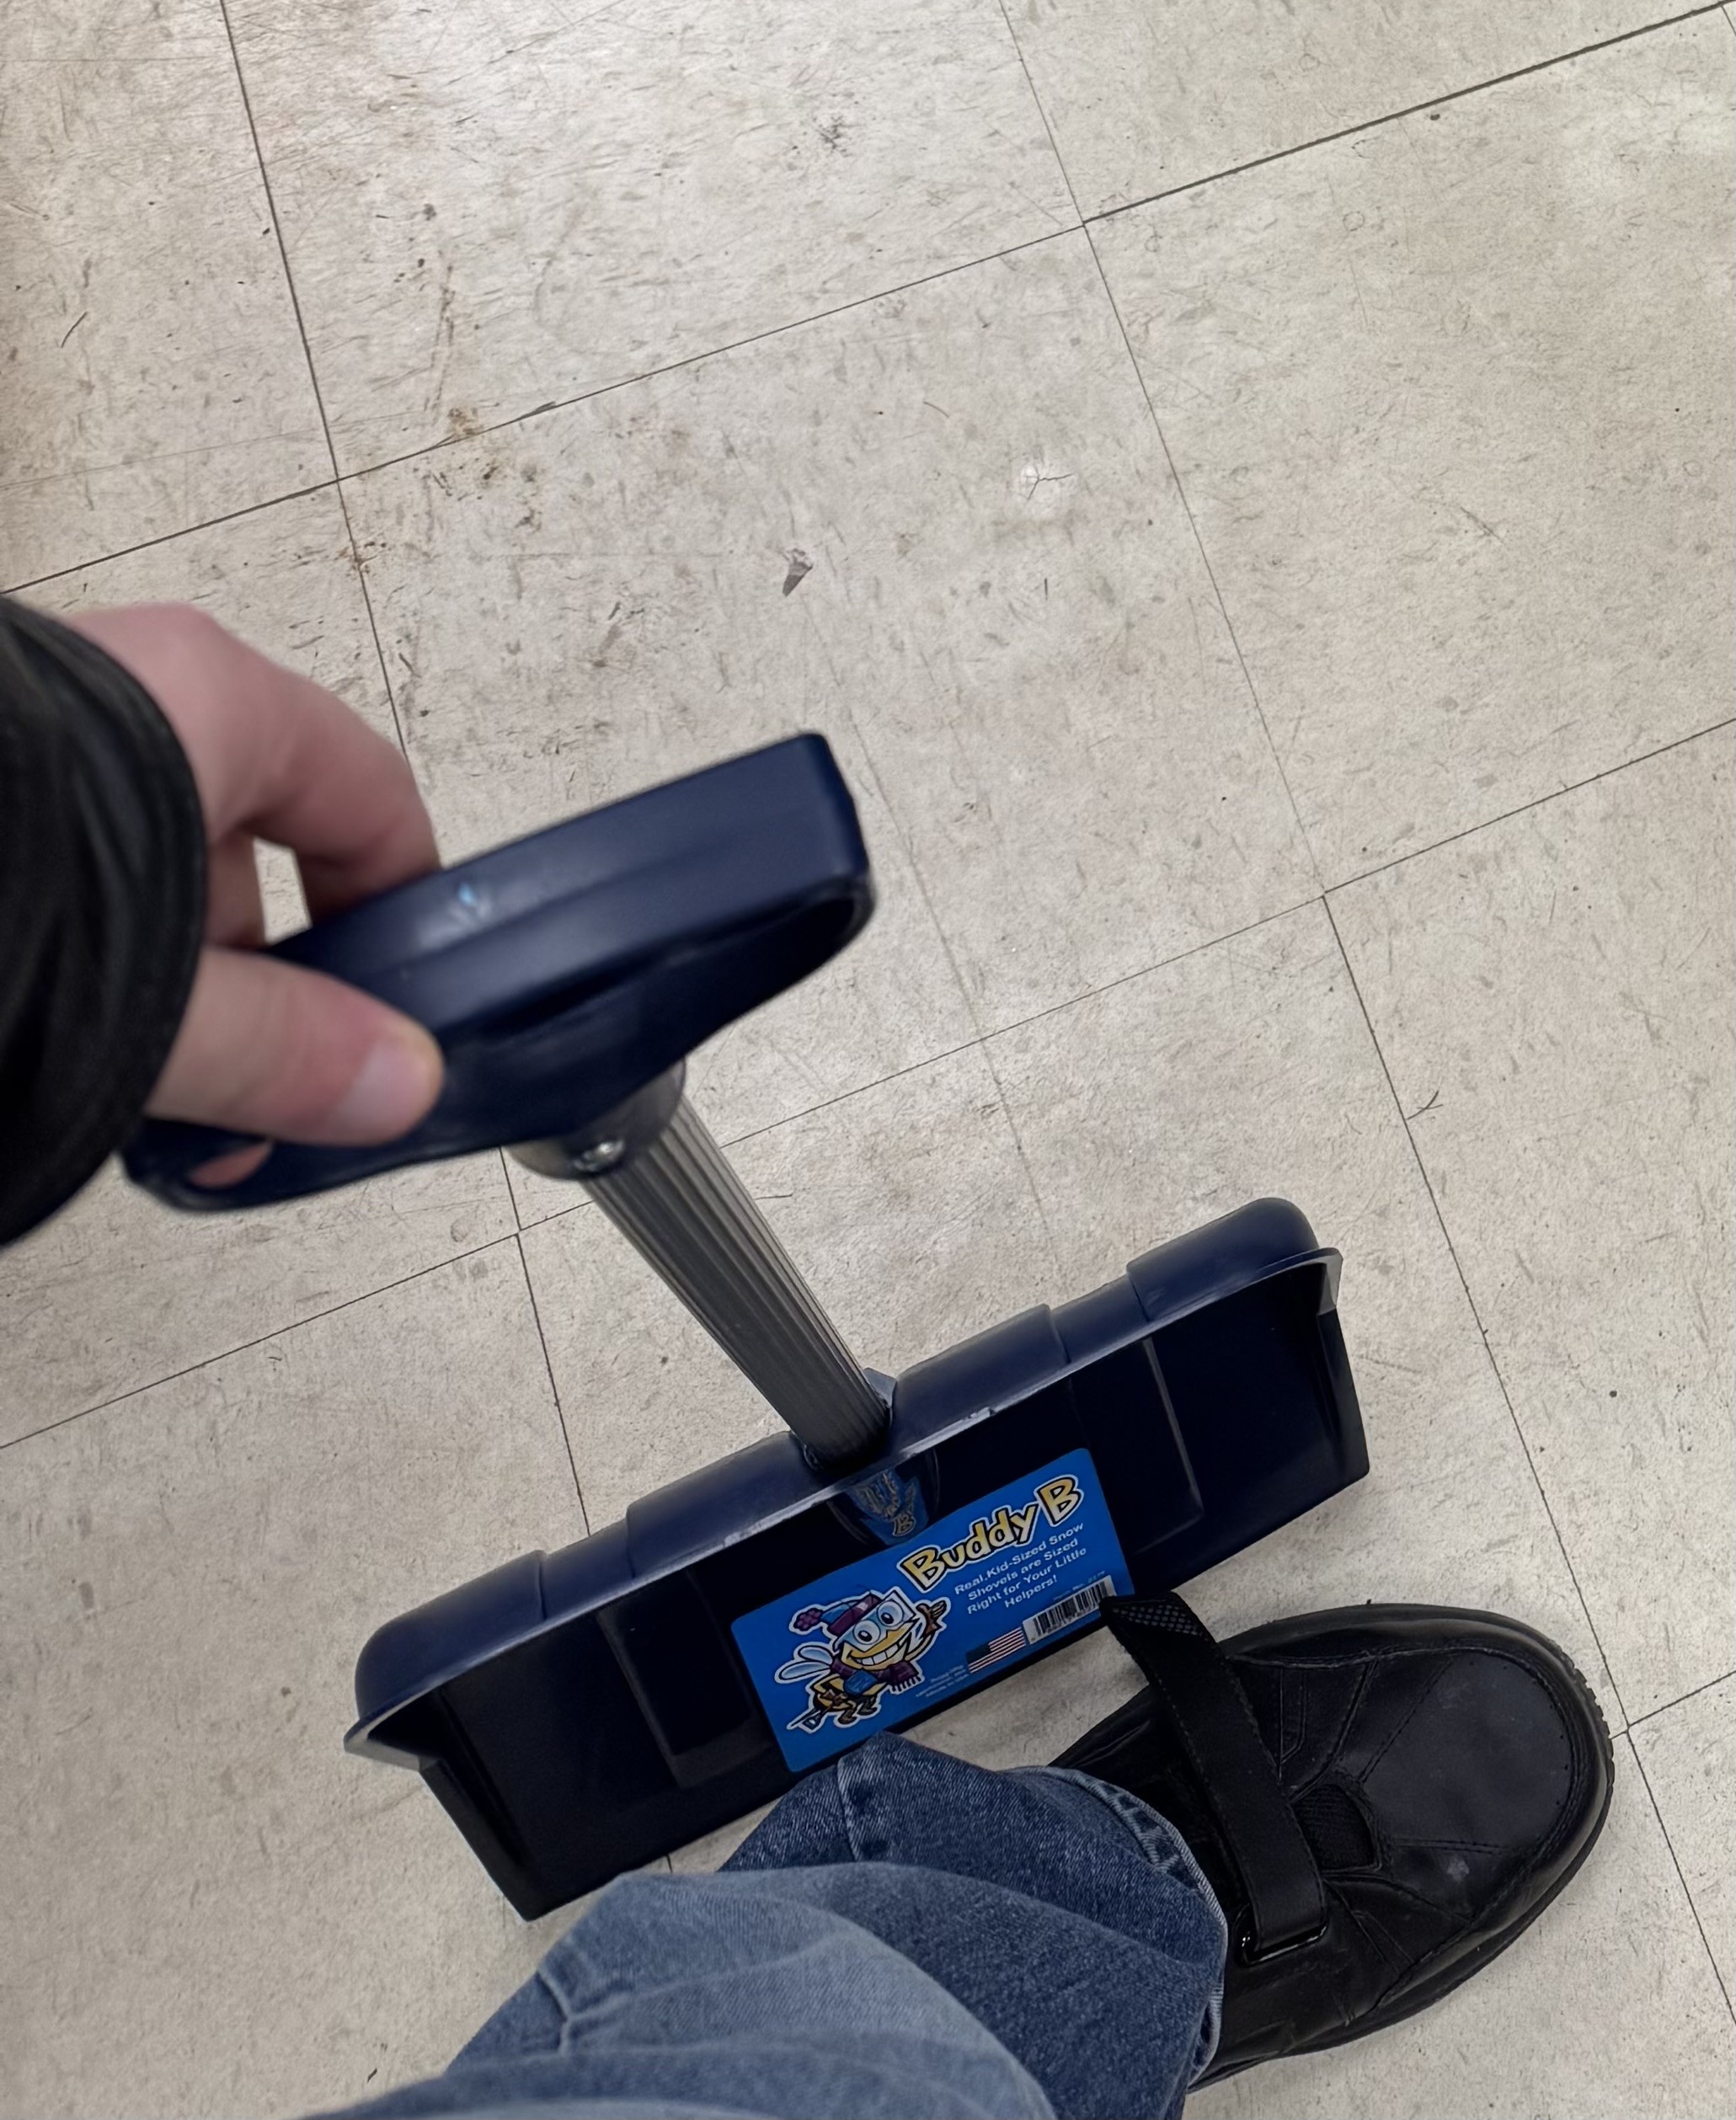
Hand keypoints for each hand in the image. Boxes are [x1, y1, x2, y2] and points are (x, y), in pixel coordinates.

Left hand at [67, 605, 443, 1181]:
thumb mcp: (158, 997)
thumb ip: (281, 1048)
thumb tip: (390, 1081)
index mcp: (208, 696)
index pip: (370, 796)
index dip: (406, 913)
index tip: (407, 1007)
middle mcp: (122, 691)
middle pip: (251, 855)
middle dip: (261, 993)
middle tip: (252, 1096)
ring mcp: (33, 742)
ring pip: (144, 881)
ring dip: (163, 998)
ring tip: (142, 1106)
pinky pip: (63, 886)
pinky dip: (75, 969)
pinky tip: (51, 1060)